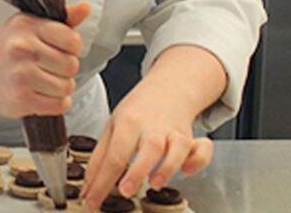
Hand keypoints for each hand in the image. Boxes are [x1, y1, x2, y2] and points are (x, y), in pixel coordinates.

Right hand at [0, 1, 89, 117]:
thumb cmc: (8, 47)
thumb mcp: (31, 25)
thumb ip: (62, 20)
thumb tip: (85, 8)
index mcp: (28, 26)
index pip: (73, 40)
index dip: (72, 48)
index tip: (60, 49)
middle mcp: (23, 49)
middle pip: (71, 65)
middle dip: (65, 69)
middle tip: (49, 68)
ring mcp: (21, 75)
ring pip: (66, 86)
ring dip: (61, 88)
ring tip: (44, 81)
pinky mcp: (21, 99)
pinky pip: (58, 104)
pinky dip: (57, 103)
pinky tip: (43, 95)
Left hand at [80, 79, 213, 210]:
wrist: (166, 89)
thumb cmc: (137, 112)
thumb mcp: (111, 128)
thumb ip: (100, 158)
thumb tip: (89, 187)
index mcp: (128, 123)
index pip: (113, 155)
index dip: (102, 182)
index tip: (92, 202)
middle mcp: (152, 127)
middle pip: (148, 148)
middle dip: (137, 171)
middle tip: (125, 191)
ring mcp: (174, 132)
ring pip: (177, 147)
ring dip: (168, 167)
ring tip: (155, 184)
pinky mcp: (191, 138)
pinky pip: (201, 149)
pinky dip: (198, 160)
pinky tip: (186, 170)